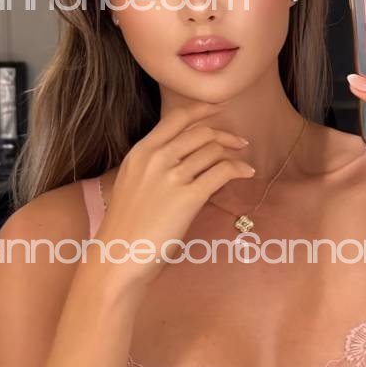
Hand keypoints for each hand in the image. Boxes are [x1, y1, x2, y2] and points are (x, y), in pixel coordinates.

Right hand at [90, 101, 254, 288]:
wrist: (118, 257)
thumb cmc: (127, 228)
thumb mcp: (135, 185)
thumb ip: (155, 167)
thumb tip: (188, 160)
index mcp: (140, 152)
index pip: (176, 119)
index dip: (201, 110)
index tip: (219, 109)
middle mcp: (156, 158)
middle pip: (200, 133)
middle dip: (225, 134)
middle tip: (239, 142)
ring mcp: (172, 176)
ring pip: (213, 150)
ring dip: (234, 153)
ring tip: (243, 160)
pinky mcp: (188, 197)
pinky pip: (222, 172)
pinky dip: (239, 169)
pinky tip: (247, 173)